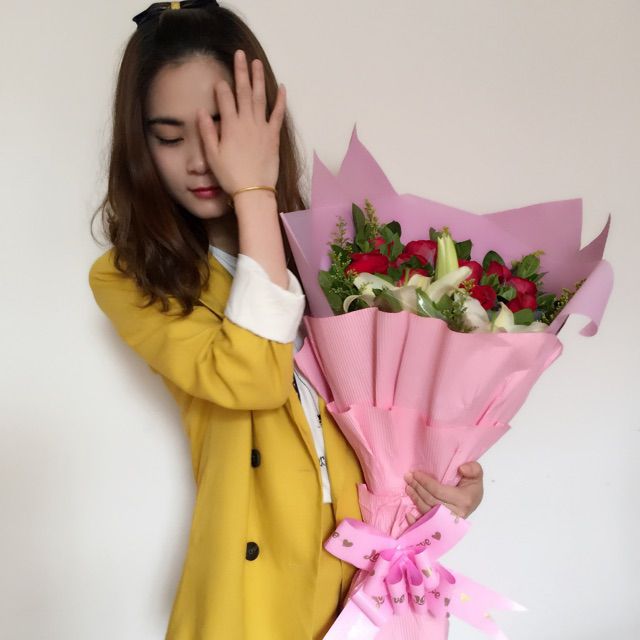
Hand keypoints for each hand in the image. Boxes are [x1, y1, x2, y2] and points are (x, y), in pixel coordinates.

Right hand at [196, 49, 286, 196]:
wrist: (253, 191)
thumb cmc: (230, 176)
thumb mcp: (213, 156)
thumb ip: (207, 132)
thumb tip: (202, 112)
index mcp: (230, 126)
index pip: (224, 98)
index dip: (221, 87)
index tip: (219, 81)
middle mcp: (246, 122)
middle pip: (243, 91)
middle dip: (241, 71)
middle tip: (240, 54)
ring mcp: (262, 128)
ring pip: (260, 97)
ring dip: (258, 79)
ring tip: (257, 63)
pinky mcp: (273, 136)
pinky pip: (278, 114)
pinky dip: (280, 100)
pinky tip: (282, 87)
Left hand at [403, 462, 483, 524]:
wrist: (473, 500)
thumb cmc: (472, 486)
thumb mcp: (477, 475)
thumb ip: (473, 469)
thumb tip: (462, 468)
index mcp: (463, 501)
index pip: (438, 491)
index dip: (425, 482)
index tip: (415, 473)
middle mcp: (455, 514)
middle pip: (430, 501)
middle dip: (417, 488)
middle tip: (408, 477)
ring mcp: (448, 523)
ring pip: (427, 511)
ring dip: (415, 499)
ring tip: (408, 487)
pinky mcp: (442, 527)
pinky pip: (427, 526)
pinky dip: (416, 521)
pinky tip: (408, 514)